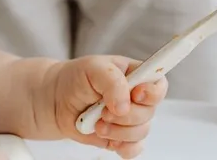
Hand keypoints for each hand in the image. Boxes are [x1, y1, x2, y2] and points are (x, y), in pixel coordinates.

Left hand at [42, 56, 166, 158]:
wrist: (57, 100)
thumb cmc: (77, 78)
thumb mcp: (93, 68)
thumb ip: (112, 81)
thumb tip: (125, 105)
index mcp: (136, 75)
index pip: (159, 84)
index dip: (152, 92)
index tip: (136, 94)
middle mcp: (137, 98)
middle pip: (150, 112)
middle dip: (126, 115)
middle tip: (103, 110)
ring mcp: (130, 119)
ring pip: (141, 132)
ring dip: (118, 131)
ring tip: (97, 123)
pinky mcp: (122, 137)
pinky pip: (134, 149)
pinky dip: (122, 147)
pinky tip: (108, 139)